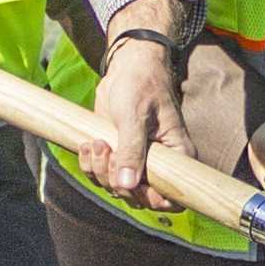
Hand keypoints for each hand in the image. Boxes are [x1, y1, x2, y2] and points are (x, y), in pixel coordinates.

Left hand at [91, 33, 189, 205]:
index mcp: (177, 157)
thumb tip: (128, 185)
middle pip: (138, 197)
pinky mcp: (117, 155)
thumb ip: (132, 150)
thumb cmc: (141, 84)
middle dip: (115, 180)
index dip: (150, 199)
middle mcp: (159, 165)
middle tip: (107, 149)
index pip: (171, 198)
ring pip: (116, 188)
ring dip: (100, 171)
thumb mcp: (136, 116)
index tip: (131, 181)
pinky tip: (87, 144)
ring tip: (97, 142)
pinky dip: (90, 165)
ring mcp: (136, 162)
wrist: (128, 66)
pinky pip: (101, 175)